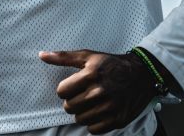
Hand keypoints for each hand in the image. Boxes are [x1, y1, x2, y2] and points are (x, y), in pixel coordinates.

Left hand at [39, 49, 158, 133]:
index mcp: (91, 75)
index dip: (65, 89)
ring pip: (80, 119)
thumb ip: (64, 57)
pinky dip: (94, 122)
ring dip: (83, 112)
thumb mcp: (89, 56)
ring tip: (93, 102)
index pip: (61, 92)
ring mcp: (109, 107)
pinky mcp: (117, 120)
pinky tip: (100, 111)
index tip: (73, 86)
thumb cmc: (112, 64)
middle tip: (83, 95)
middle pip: (69, 107)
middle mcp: (100, 92)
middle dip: (73, 101)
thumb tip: (41, 55)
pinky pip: (93, 129)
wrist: (142, 74)